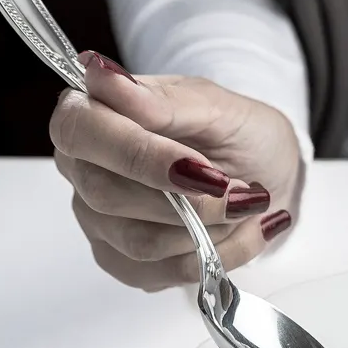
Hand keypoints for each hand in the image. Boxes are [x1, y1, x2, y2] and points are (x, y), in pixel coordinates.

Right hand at [50, 51, 299, 290]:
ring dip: (209, 227)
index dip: (138, 155)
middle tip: (241, 190)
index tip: (198, 166)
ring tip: (246, 204)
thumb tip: (99, 73)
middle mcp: (84, 170)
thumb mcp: (216, 105)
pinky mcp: (127, 262)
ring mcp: (101, 221)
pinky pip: (166, 274)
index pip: (80, 132)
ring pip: (139, 243)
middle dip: (188, 200)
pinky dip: (219, 255)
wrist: (268, 177)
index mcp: (92, 114)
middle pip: (106, 196)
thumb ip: (160, 100)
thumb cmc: (238, 132)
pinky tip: (242, 230)